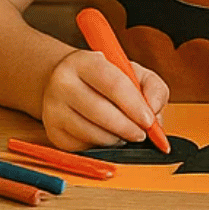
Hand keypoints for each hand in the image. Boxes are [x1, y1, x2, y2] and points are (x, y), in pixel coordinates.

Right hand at [39, 45, 168, 149]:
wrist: (64, 83)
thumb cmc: (103, 79)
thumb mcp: (131, 72)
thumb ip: (153, 86)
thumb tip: (155, 110)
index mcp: (84, 62)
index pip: (113, 84)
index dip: (135, 105)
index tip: (149, 120)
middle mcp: (63, 83)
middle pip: (101, 111)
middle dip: (128, 128)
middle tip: (142, 134)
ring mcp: (53, 109)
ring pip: (92, 133)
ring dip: (116, 139)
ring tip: (126, 133)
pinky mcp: (53, 133)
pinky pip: (84, 147)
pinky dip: (102, 146)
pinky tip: (107, 136)